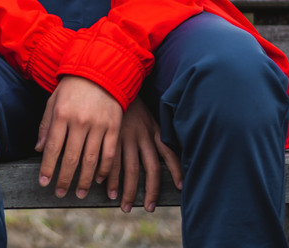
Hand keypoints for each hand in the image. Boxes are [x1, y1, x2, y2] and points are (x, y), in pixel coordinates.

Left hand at [35, 76, 122, 198]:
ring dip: (84, 180)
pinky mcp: (114, 126)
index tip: (43, 183)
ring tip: (79, 193)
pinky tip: (98, 179)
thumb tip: (38, 149)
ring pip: (90, 160)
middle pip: (70, 158)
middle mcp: (79, 121)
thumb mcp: (54, 101)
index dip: (47, 168)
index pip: (52, 148)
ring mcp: (98, 125)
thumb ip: (46, 125)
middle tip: (60, 193)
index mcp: (61, 114)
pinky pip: (109, 154)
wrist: (101, 69)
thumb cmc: (73, 86)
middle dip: (64, 179)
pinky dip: (104, 169)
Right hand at [109, 96, 182, 212]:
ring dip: (127, 191)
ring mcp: (125, 136)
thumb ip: (154, 130)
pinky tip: (106, 188)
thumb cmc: (128, 99)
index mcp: (153, 128)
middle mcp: (142, 134)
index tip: (181, 187)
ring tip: (125, 206)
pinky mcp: (108, 136)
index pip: (169, 152)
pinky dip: (109, 178)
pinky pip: (110, 162)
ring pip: (130, 170)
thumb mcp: (146, 112)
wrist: (109, 79)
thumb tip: (164, 150)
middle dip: (151, 191)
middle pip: (151, 168)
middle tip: (149, 208)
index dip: (177, 170)